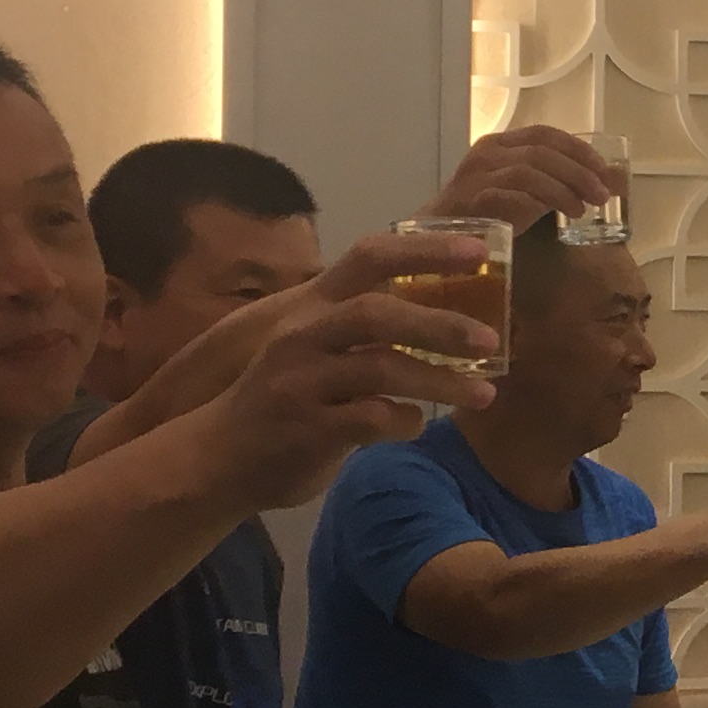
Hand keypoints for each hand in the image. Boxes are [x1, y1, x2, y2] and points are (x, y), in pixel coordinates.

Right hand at [197, 231, 496, 508]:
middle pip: (379, 312)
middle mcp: (304, 335)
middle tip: (491, 340)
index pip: (370, 256)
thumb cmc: (283, 398)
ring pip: (382, 368)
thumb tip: (447, 312)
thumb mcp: (315, 348)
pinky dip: (405, 421)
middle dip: (441, 323)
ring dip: (440, 382)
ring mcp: (302, 380)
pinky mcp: (306, 426)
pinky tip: (415, 424)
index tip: (479, 250)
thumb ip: (364, 328)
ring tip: (483, 396)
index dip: (426, 248)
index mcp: (313, 306)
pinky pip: (372, 418)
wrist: (216, 459)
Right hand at [426, 124, 617, 234]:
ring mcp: (477, 174)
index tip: (604, 169)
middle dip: (579, 171)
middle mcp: (487, 152)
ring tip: (583, 209)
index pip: (545, 134)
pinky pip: (514, 193)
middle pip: (542, 150)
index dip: (578, 149)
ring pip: (530, 169)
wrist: (438, 239)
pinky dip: (544, 202)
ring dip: (564, 188)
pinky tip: (562, 216)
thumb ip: (562, 182)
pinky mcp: (473, 198)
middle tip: (603, 194)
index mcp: (500, 144)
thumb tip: (614, 180)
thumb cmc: (486, 215)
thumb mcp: (529, 192)